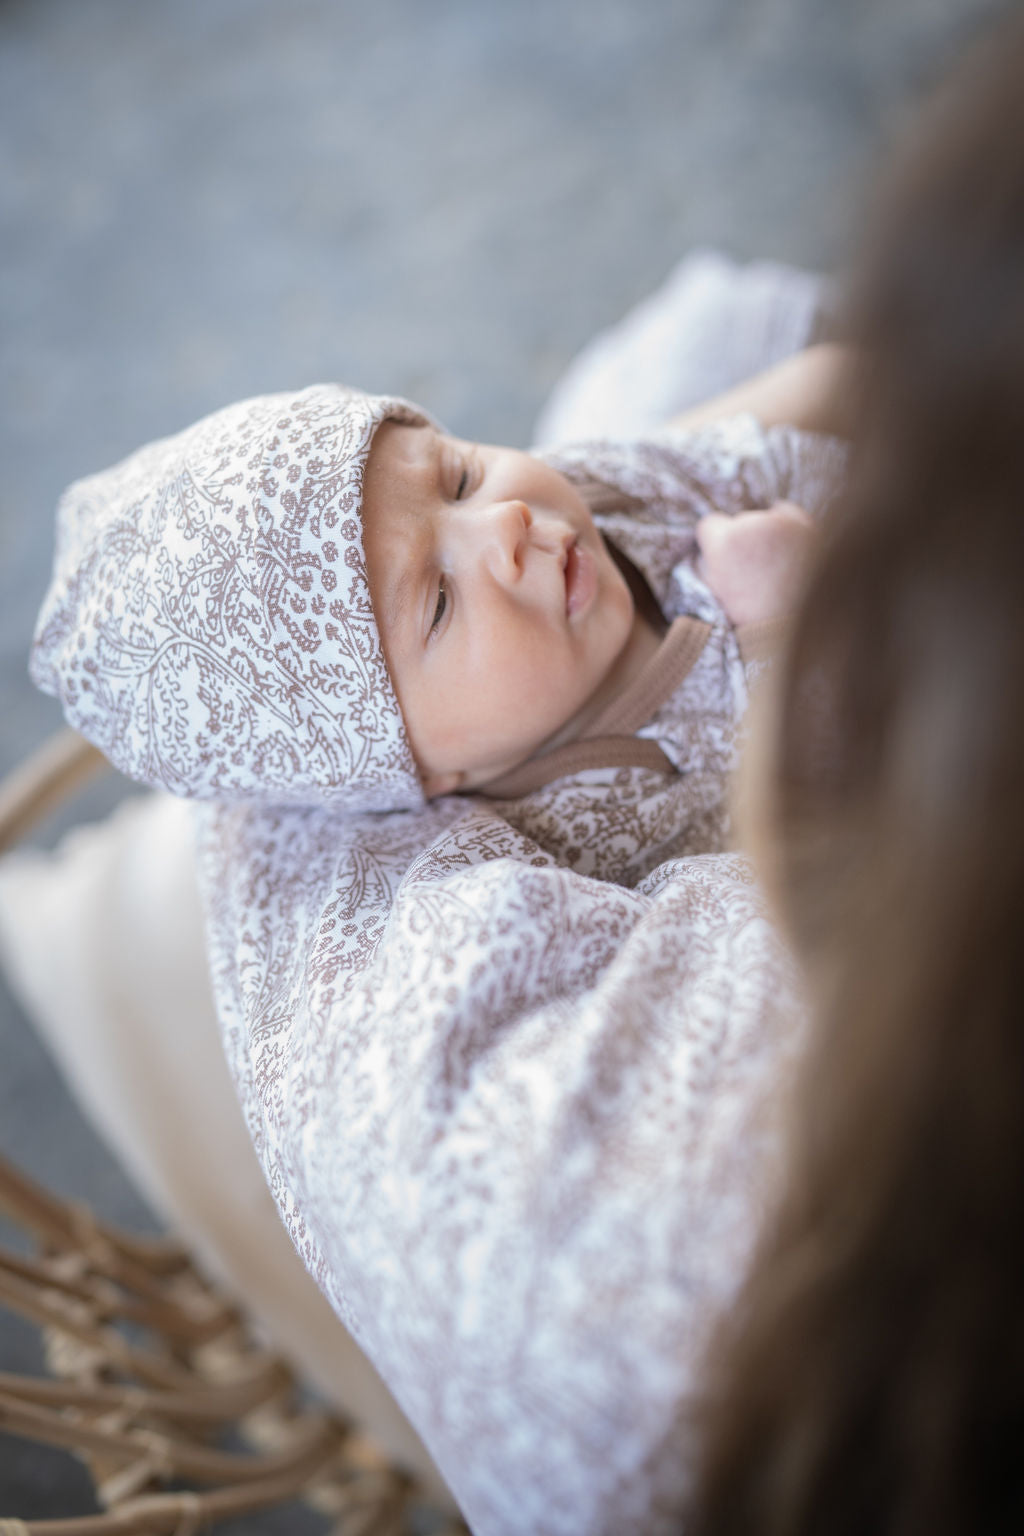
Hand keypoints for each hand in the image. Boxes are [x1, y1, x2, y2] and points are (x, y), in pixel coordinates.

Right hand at [695, 501, 816, 627]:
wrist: (792, 628)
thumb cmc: (749, 615)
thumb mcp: (713, 591)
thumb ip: (703, 564)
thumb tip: (702, 548)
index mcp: (724, 542)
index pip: (709, 524)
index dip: (714, 542)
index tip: (724, 556)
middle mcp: (753, 524)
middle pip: (739, 520)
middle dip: (743, 538)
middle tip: (753, 566)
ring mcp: (782, 524)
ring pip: (764, 517)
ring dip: (765, 533)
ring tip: (773, 562)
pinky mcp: (805, 526)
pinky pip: (788, 513)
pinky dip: (787, 525)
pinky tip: (786, 545)